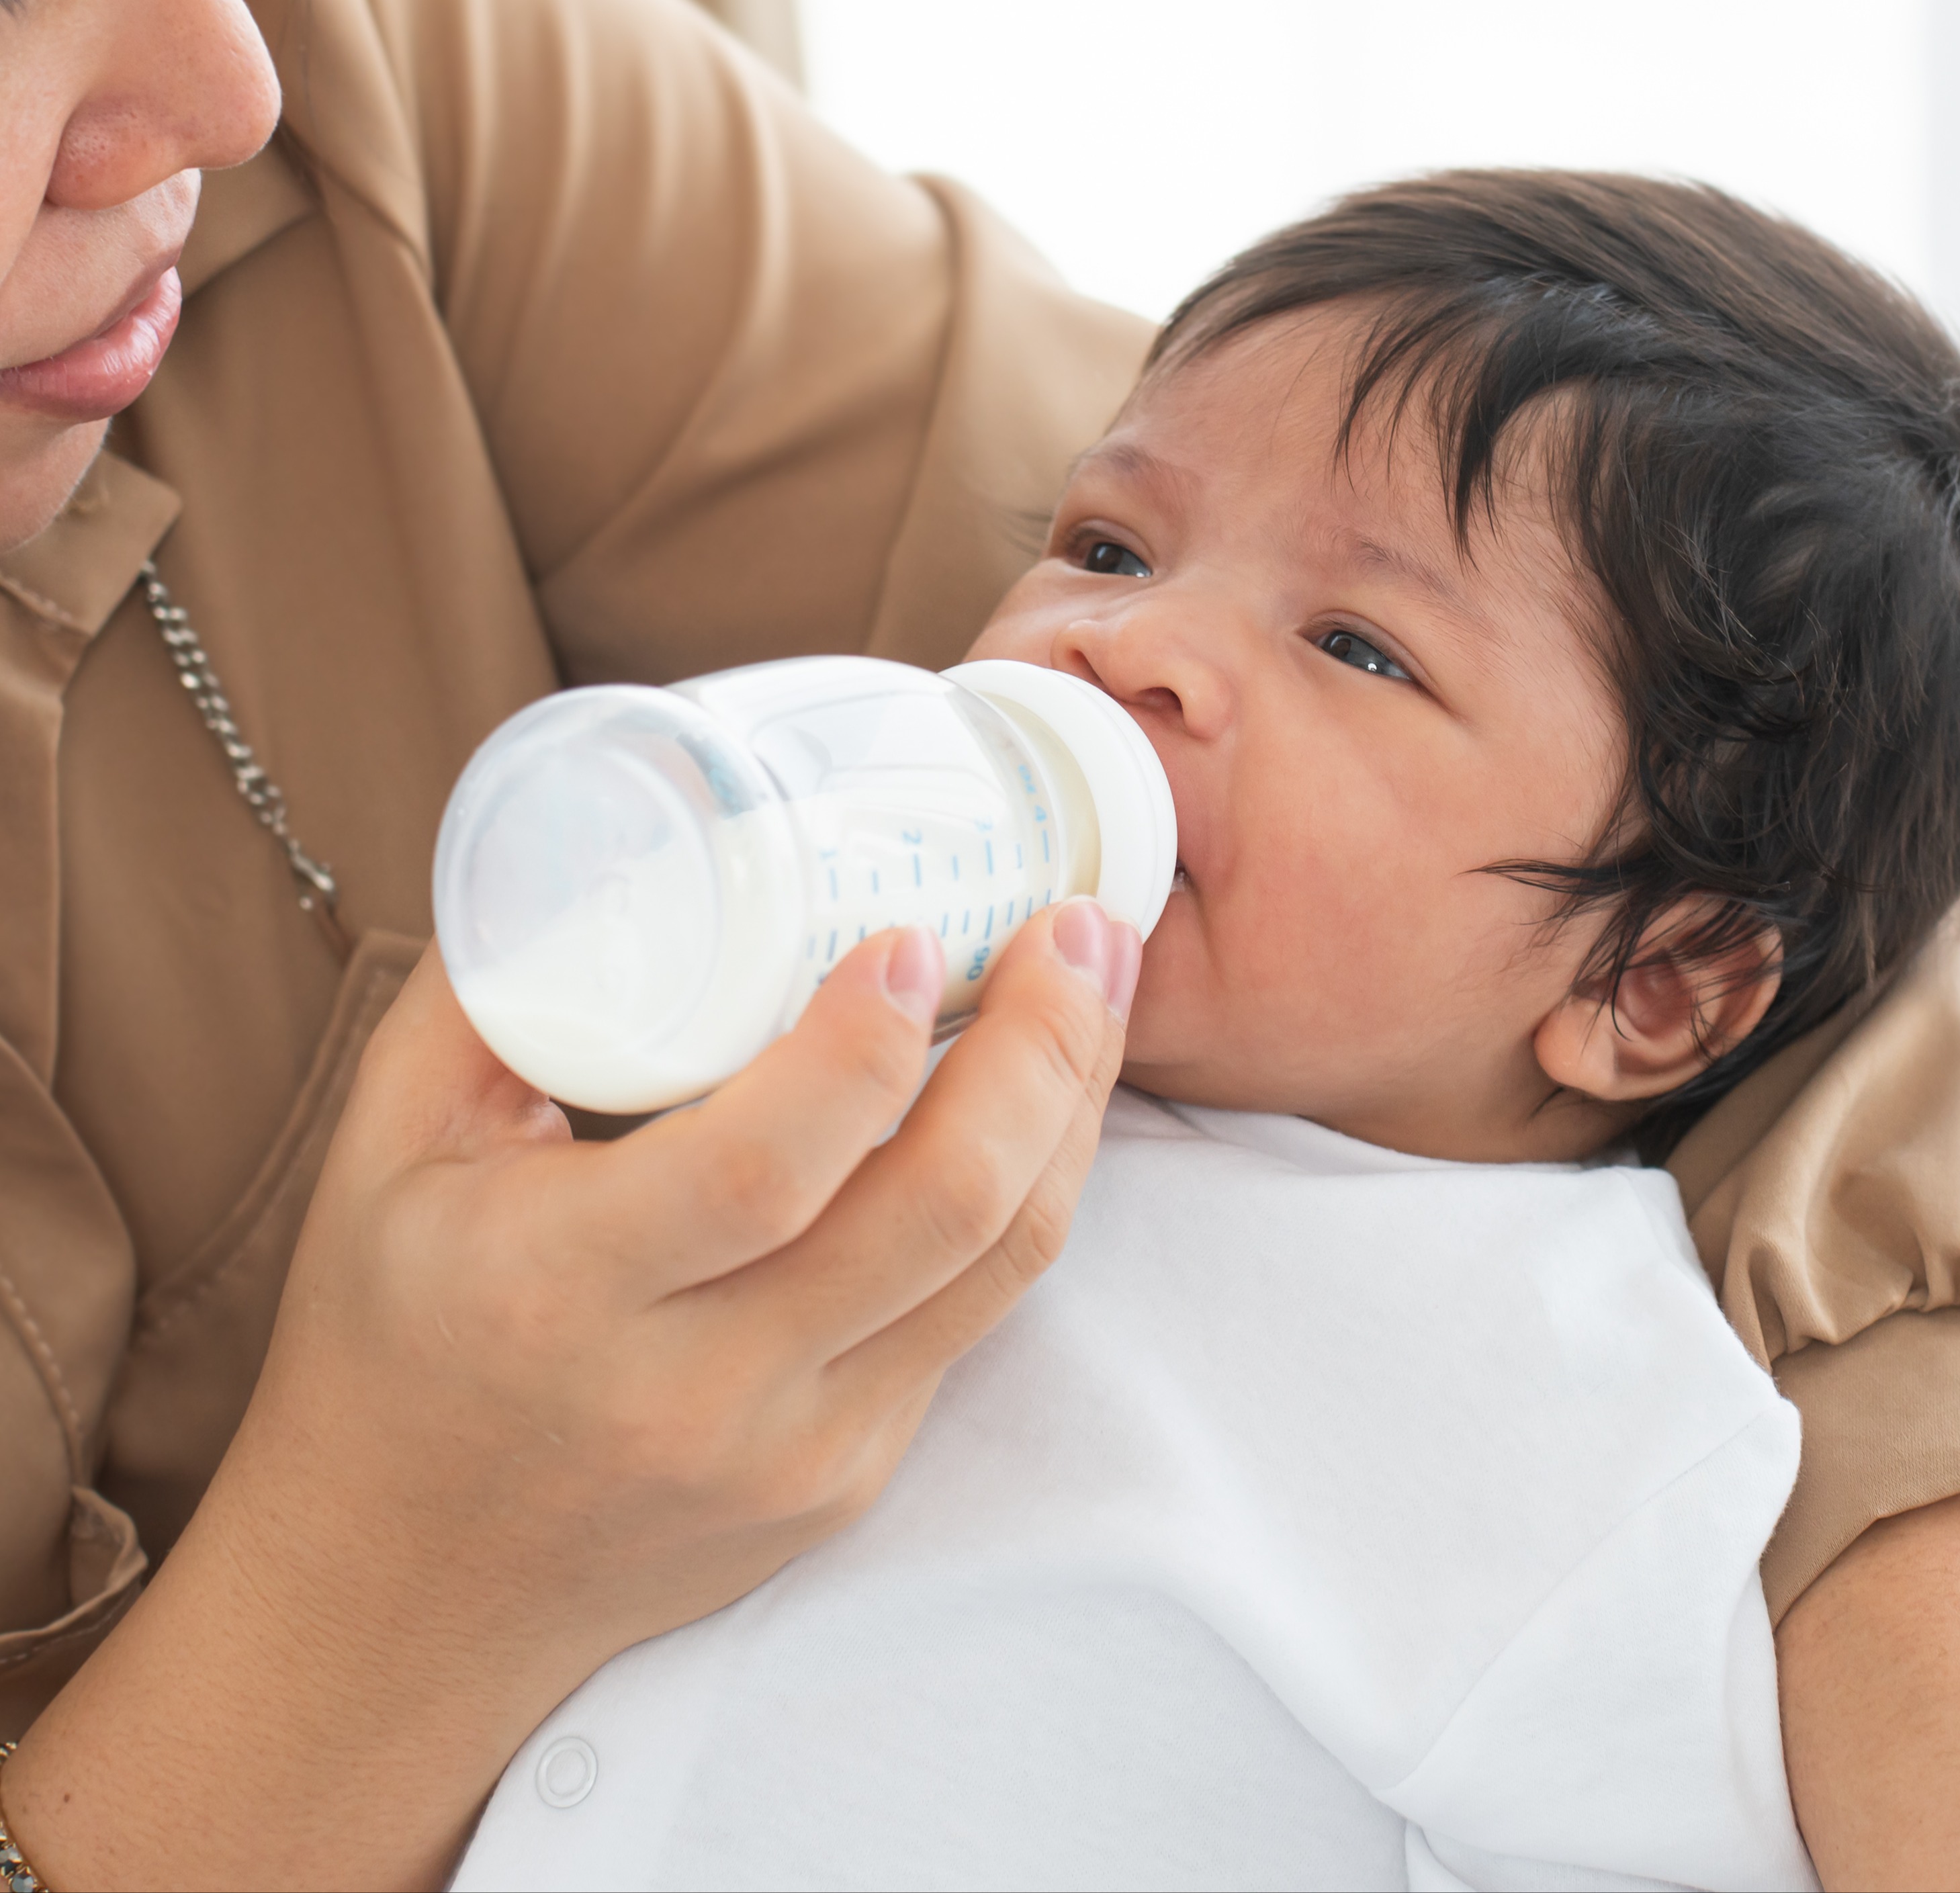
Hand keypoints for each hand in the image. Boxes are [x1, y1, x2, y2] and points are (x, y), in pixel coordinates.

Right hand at [8, 898, 1138, 1890]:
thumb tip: (606, 828)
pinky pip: (980, 1316)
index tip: (910, 934)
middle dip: (1042, 1049)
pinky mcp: (851, 1476)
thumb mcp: (388, 1151)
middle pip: (939, 1210)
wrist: (401, 1604)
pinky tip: (1045, 1096)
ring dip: (1073, 1108)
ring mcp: (796, 1449)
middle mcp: (695, 1388)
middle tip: (1078, 924)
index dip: (861, 1045)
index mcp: (557, 1290)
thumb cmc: (389, 1345)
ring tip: (1098, 981)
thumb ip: (490, 987)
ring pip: (1001, 1263)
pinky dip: (1030, 1189)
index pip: (761, 1169)